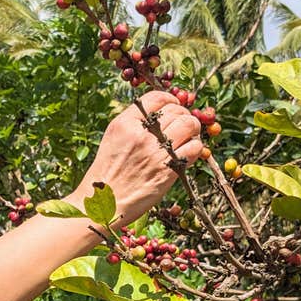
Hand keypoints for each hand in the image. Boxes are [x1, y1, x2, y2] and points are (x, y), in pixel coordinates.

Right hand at [67, 91, 201, 227]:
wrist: (104, 202)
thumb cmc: (109, 172)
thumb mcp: (113, 138)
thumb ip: (133, 123)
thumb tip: (160, 112)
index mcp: (125, 123)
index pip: (157, 98)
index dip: (171, 100)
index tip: (174, 106)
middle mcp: (141, 134)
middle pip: (176, 110)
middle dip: (184, 115)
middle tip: (184, 124)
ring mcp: (156, 151)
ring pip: (189, 124)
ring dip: (193, 129)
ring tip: (189, 136)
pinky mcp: (169, 169)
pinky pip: (194, 147)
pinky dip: (196, 147)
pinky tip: (188, 152)